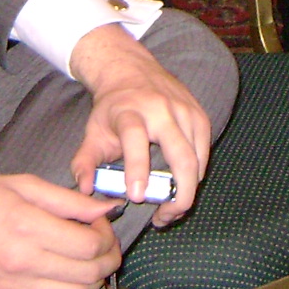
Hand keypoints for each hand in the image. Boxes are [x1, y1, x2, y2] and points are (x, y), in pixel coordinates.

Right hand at [0, 156, 120, 288]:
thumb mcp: (24, 185)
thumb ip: (68, 200)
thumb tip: (106, 207)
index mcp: (27, 227)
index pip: (89, 245)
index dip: (105, 234)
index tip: (99, 222)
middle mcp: (21, 263)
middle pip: (88, 273)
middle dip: (107, 257)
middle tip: (102, 242)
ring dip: (92, 282)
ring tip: (86, 262)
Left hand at [68, 24, 211, 227]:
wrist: (133, 70)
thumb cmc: (112, 108)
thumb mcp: (92, 132)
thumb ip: (84, 163)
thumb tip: (85, 190)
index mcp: (130, 112)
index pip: (135, 139)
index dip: (137, 169)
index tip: (137, 197)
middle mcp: (161, 110)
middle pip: (181, 155)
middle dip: (179, 193)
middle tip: (165, 217)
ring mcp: (185, 111)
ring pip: (197, 158)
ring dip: (188, 189)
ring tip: (172, 209)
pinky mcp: (199, 114)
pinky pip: (204, 151)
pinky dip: (197, 174)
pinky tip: (183, 186)